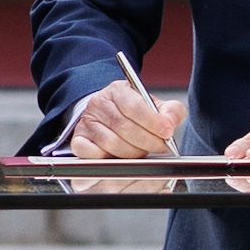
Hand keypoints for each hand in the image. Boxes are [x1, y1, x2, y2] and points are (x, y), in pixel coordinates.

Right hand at [64, 78, 184, 160]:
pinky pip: (92, 154)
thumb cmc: (134, 114)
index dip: (152, 122)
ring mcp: (86, 122)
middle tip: (159, 147)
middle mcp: (99, 104)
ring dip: (131, 153)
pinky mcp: (79, 140)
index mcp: (118, 90)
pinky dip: (108, 159)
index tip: (166, 132)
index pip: (134, 106)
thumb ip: (171, 111)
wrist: (110, 116)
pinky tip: (121, 157)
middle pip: (123, 127)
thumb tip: (170, 123)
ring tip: (143, 152)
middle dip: (146, 141)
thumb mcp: (156, 107)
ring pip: (110, 143)